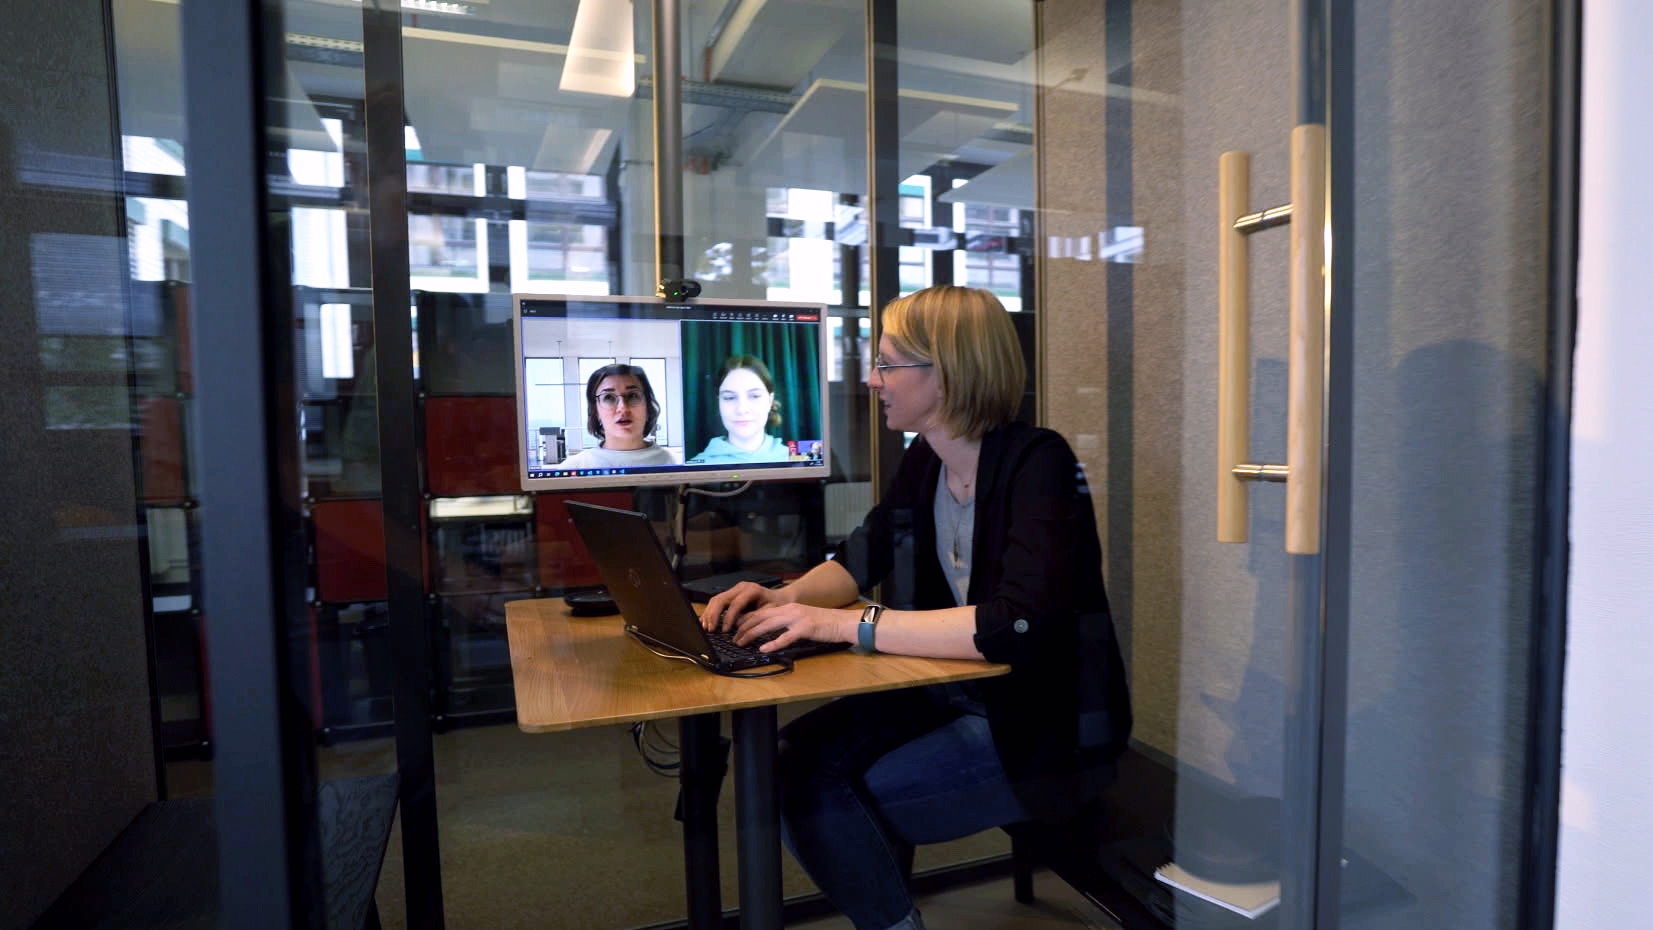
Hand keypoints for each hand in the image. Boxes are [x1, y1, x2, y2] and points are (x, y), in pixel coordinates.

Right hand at [700, 581, 791, 632]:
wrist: (780, 597)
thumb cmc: (777, 605)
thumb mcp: (769, 612)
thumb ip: (753, 617)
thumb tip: (737, 626)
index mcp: (752, 590)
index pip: (735, 604)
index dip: (728, 618)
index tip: (724, 631)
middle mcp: (741, 587)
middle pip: (721, 599)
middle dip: (714, 615)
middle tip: (711, 629)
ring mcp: (735, 589)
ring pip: (716, 599)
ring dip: (709, 614)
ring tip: (706, 627)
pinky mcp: (731, 593)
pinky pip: (717, 601)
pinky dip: (711, 611)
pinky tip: (706, 621)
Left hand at [730, 602, 859, 652]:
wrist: (843, 622)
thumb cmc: (825, 623)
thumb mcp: (803, 618)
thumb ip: (788, 622)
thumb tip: (772, 631)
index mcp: (789, 607)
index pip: (762, 611)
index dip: (747, 619)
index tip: (736, 627)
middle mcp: (790, 610)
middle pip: (760, 617)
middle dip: (744, 627)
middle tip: (734, 637)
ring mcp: (797, 618)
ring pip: (768, 624)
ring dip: (752, 634)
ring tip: (741, 642)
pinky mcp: (805, 629)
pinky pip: (785, 637)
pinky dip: (772, 643)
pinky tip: (763, 649)